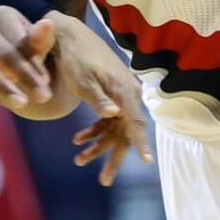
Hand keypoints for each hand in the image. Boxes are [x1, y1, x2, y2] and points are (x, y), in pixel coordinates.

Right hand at [0, 5, 53, 107]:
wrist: (9, 61)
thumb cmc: (27, 50)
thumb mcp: (38, 44)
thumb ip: (40, 37)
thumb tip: (47, 23)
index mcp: (3, 15)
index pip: (17, 39)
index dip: (32, 60)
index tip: (46, 80)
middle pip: (3, 52)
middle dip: (24, 76)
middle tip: (42, 96)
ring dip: (2, 85)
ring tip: (21, 102)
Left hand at [48, 15, 153, 185]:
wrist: (71, 38)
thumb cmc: (77, 59)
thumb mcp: (83, 80)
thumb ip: (98, 99)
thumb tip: (113, 114)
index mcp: (124, 92)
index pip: (136, 122)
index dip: (142, 143)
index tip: (148, 161)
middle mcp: (127, 96)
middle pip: (126, 133)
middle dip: (114, 158)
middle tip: (104, 181)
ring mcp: (119, 98)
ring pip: (114, 130)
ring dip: (97, 146)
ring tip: (79, 160)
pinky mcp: (110, 98)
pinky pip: (106, 122)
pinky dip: (93, 132)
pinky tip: (78, 140)